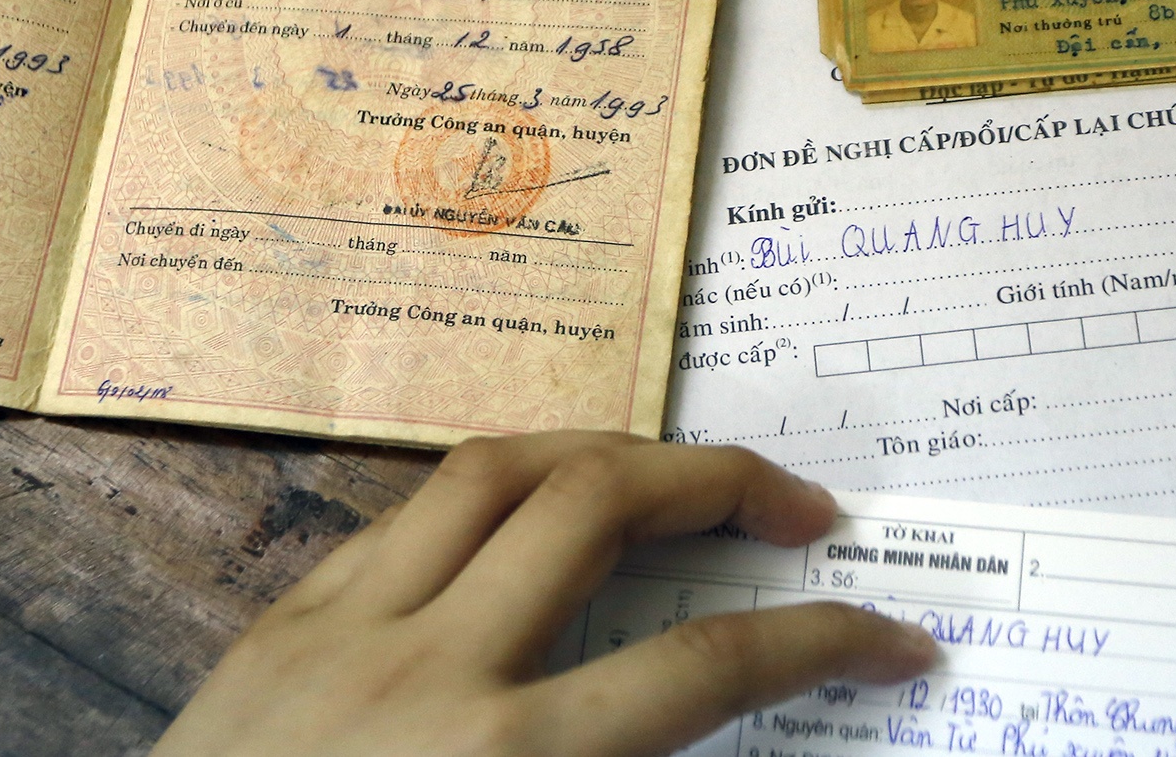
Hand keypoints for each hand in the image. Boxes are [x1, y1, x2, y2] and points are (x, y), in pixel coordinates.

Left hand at [153, 431, 937, 756]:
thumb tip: (693, 744)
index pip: (703, 670)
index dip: (821, 641)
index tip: (893, 637)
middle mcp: (428, 670)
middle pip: (600, 504)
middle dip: (720, 480)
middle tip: (796, 508)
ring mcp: (342, 626)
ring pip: (497, 468)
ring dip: (609, 449)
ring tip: (675, 471)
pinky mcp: (283, 618)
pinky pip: (409, 510)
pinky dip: (497, 490)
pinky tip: (535, 516)